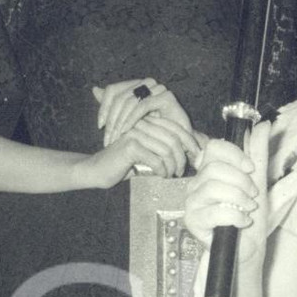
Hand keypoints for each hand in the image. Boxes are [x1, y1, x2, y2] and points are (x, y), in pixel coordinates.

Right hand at [73, 120, 187, 186]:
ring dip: (172, 166)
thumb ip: (164, 149)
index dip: (190, 141)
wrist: (98, 170)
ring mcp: (136, 133)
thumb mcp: (148, 153)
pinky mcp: (131, 146)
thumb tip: (190, 152)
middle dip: (182, 157)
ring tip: (171, 175)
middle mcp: (142, 123)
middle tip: (181, 171)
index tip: (197, 155)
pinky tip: (161, 175)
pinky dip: (162, 170)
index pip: (175, 127)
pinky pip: (156, 160)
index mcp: (147, 121)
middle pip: (174, 138)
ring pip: (166, 150)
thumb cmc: (125, 164)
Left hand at [92, 79, 204, 159]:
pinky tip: (126, 131)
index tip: (100, 125)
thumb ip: (113, 105)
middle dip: (111, 119)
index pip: (113, 90)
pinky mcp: (166, 97)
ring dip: (120, 121)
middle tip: (107, 137)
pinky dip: (131, 119)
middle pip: (120, 96)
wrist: (178, 143)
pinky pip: (142, 106)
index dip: (104, 107)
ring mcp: (158, 89)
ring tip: (116, 137)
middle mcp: (148, 83)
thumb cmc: (153, 132)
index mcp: (138, 85)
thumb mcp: (128, 120)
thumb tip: (95, 89)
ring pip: (129, 101)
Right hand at [182, 122, 270, 262]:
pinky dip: (235, 216)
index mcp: (211, 170)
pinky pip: (213, 211)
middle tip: (252, 196)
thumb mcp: (259, 181)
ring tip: (248, 209)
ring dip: (238, 198)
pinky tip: (242, 222)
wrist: (249, 248)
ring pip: (213, 187)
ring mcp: (192, 202)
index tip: (251, 169)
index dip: (234, 155)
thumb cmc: (250, 216)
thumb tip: (263, 125)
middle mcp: (197, 183)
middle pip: (213, 167)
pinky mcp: (192, 221)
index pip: (213, 147)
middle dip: (240, 181)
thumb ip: (258, 153)